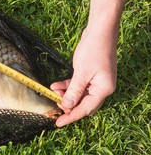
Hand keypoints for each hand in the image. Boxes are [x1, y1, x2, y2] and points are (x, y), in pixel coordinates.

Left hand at [50, 0, 133, 127]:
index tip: (58, 123)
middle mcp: (101, 88)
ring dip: (65, 95)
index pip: (85, 109)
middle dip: (68, 105)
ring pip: (78, 95)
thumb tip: (68, 106)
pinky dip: (67, 86)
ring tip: (51, 91)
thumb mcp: (81, 73)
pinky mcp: (89, 74)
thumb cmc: (93, 50)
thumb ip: (74, 91)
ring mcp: (96, 81)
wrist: (99, 31)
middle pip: (83, 104)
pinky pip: (77, 85)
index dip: (71, 116)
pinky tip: (54, 85)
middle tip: (53, 106)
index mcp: (103, 90)